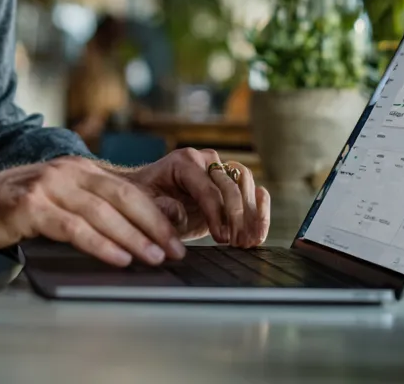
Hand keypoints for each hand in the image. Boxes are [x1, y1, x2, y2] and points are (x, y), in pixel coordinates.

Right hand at [0, 157, 187, 266]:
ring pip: (101, 212)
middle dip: (153, 225)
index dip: (155, 213)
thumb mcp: (54, 198)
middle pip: (122, 197)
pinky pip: (73, 227)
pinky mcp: (30, 206)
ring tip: (154, 257)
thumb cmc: (10, 208)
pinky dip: (100, 244)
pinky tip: (117, 258)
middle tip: (175, 249)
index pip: (127, 189)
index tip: (176, 236)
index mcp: (77, 168)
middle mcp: (66, 171)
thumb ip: (86, 206)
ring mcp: (48, 186)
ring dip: (133, 237)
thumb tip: (130, 232)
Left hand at [123, 148, 269, 247]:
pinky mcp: (227, 186)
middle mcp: (204, 161)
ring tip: (247, 241)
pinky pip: (251, 191)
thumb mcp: (144, 204)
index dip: (217, 214)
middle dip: (237, 215)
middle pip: (231, 183)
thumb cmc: (145, 198)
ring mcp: (218, 171)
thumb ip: (159, 208)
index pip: (207, 188)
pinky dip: (259, 210)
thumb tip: (178, 213)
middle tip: (237, 242)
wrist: (148, 194)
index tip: (221, 238)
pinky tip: (259, 231)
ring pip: (245, 182)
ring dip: (251, 213)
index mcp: (184, 161)